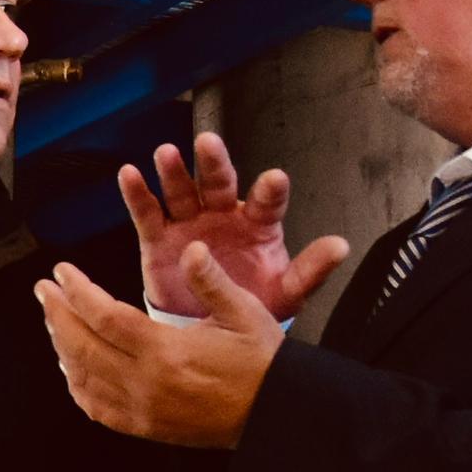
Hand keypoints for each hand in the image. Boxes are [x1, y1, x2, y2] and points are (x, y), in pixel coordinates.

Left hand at [36, 244, 299, 447]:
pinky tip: (71, 366)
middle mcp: (146, 383)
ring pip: (83, 377)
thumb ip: (211, 281)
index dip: (77, 293)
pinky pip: (97, 408)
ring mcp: (142, 409)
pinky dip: (77, 385)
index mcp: (167, 351)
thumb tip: (192, 249)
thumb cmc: (263, 364)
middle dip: (56, 315)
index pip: (104, 317)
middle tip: (44, 291)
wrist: (275, 416)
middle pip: (82, 347)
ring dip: (61, 346)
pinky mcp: (145, 427)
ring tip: (53, 319)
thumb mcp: (244, 313)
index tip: (61, 273)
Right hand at [120, 135, 348, 321]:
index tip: (274, 180)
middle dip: (213, 163)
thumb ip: (310, 270)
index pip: (267, 203)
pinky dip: (137, 193)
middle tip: (208, 143)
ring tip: (165, 154)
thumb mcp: (285, 292)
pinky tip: (130, 174)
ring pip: (181, 191)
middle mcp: (223, 215)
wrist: (210, 327)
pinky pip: (147, 212)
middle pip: (218, 184)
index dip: (270, 191)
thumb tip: (341, 247)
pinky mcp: (159, 237)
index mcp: (257, 225)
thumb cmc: (250, 301)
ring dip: (172, 172)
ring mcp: (190, 222)